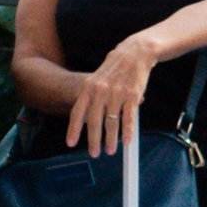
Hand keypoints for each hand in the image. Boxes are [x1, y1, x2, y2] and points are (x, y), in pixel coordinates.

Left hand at [65, 35, 161, 156]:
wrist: (135, 53)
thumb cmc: (114, 69)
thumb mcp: (97, 80)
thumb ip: (91, 98)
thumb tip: (86, 121)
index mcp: (89, 88)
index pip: (77, 112)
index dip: (73, 129)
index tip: (70, 143)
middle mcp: (101, 91)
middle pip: (94, 121)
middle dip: (93, 140)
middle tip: (94, 153)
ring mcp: (117, 94)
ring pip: (112, 122)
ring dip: (111, 139)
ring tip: (110, 150)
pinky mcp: (132, 96)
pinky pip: (129, 118)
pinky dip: (128, 131)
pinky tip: (127, 141)